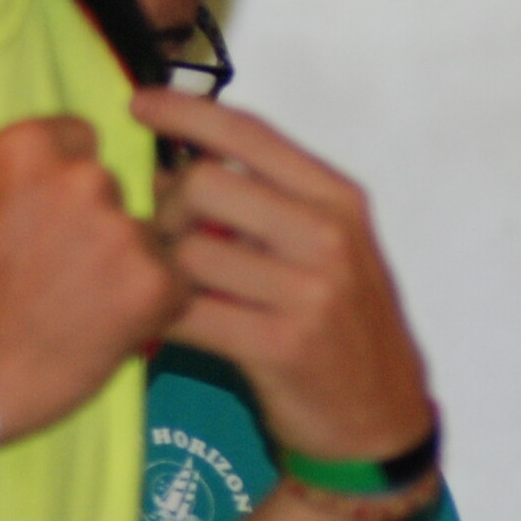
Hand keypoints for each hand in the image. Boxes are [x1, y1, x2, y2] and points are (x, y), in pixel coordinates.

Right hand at [0, 115, 184, 441]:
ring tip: (79, 306)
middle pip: (108, 187)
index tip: (41, 218)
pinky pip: (173, 282)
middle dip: (89, 221)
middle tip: (55, 270)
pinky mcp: (153, 285)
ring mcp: (121, 230)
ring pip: (140, 234)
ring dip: (119, 263)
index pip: (77, 139)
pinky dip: (152, 305)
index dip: (60, 180)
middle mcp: (83, 176)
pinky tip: (112, 328)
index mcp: (28, 146)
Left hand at [134, 89, 433, 467]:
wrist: (380, 417)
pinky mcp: (279, 346)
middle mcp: (328, 237)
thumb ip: (267, 200)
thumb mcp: (326, 246)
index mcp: (337, 199)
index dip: (186, 110)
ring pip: (189, 250)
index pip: (249, 132)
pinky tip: (165, 321)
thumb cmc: (340, 320)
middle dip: (167, 205)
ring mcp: (308, 293)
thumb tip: (174, 166)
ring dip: (161, 266)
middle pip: (206, 183)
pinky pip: (188, 312)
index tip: (139, 103)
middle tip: (165, 236)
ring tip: (170, 284)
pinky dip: (162, 315)